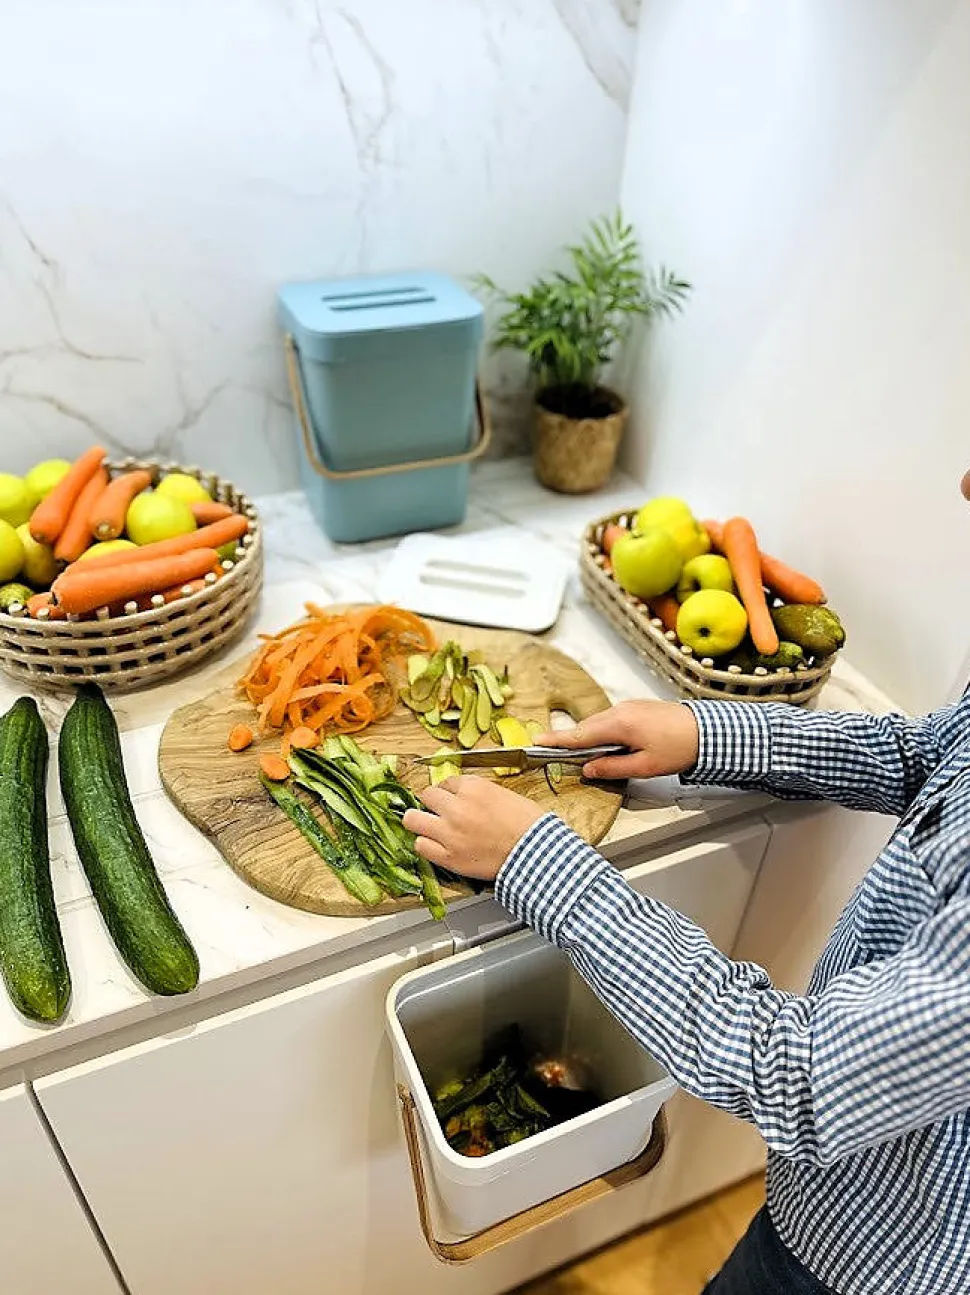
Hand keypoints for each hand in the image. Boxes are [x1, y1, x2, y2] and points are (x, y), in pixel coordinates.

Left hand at [403, 777, 545, 881]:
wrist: (536, 852)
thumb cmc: (529, 825)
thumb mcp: (505, 795)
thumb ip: (480, 793)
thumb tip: (466, 796)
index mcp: (473, 787)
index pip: (446, 782)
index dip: (449, 792)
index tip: (451, 798)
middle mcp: (457, 806)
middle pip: (426, 795)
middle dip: (432, 802)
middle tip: (438, 811)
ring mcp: (449, 832)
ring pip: (412, 819)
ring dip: (419, 821)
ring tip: (426, 825)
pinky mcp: (448, 856)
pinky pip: (420, 845)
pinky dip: (425, 844)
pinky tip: (435, 844)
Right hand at [535, 700, 698, 778]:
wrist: (706, 731)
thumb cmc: (680, 747)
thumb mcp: (644, 766)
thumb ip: (612, 767)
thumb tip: (589, 769)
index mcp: (619, 725)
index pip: (579, 734)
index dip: (557, 739)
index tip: (538, 741)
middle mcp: (620, 710)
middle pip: (586, 727)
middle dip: (571, 740)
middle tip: (555, 753)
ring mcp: (628, 706)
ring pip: (598, 723)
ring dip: (589, 737)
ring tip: (586, 754)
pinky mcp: (636, 708)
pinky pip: (610, 719)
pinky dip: (603, 731)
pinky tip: (608, 744)